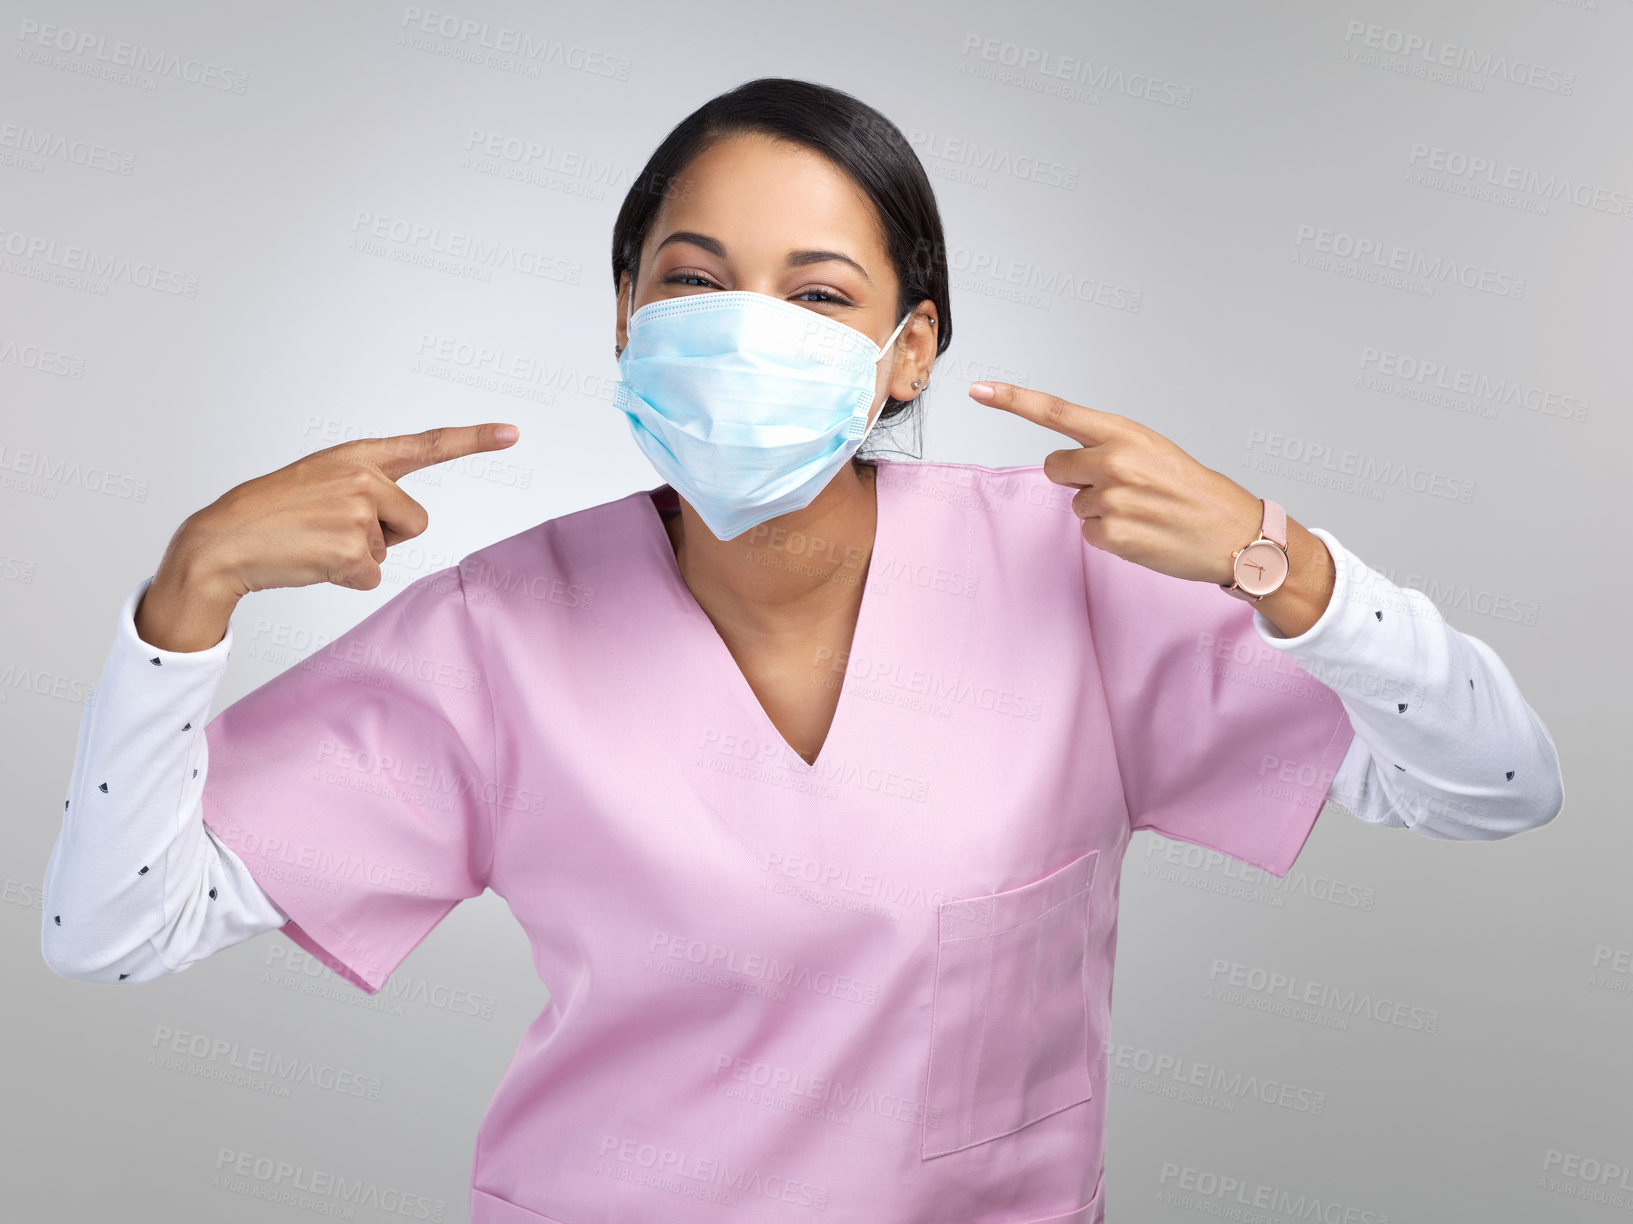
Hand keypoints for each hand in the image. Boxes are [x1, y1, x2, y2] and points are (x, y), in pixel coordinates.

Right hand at [168, 423, 520, 600]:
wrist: (222, 541)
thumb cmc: (271, 516)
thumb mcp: (320, 483)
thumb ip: (365, 488)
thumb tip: (399, 524)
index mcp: (357, 456)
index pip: (427, 445)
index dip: (473, 439)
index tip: (512, 432)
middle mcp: (364, 477)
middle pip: (416, 521)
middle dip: (384, 535)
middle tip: (331, 530)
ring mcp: (359, 511)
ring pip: (392, 549)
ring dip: (360, 556)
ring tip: (316, 542)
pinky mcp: (353, 548)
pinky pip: (372, 576)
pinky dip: (345, 578)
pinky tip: (312, 561)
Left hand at [969, 382, 1261, 585]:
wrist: (1233, 531)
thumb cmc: (1191, 490)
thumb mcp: (1152, 451)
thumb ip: (1106, 448)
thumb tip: (1064, 466)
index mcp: (1124, 433)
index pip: (1056, 411)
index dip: (1013, 399)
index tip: (978, 388)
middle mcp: (1113, 461)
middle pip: (1055, 467)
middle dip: (1077, 478)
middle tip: (1122, 488)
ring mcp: (1111, 499)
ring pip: (1075, 504)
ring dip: (1102, 511)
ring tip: (1143, 511)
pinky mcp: (1112, 535)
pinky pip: (1088, 534)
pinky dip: (1110, 537)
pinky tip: (1142, 533)